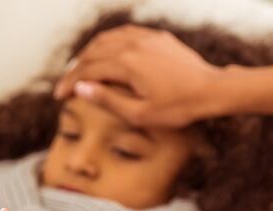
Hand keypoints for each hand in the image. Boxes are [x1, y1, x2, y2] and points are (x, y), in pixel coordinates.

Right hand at [54, 25, 225, 127]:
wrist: (212, 90)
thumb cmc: (179, 107)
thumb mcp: (139, 114)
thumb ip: (107, 100)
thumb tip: (80, 88)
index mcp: (126, 63)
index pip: (87, 70)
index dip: (69, 84)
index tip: (59, 97)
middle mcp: (133, 44)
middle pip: (92, 52)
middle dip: (75, 69)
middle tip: (66, 85)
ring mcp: (146, 37)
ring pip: (106, 38)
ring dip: (88, 53)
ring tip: (80, 69)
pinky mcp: (157, 37)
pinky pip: (124, 33)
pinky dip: (107, 42)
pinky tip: (105, 53)